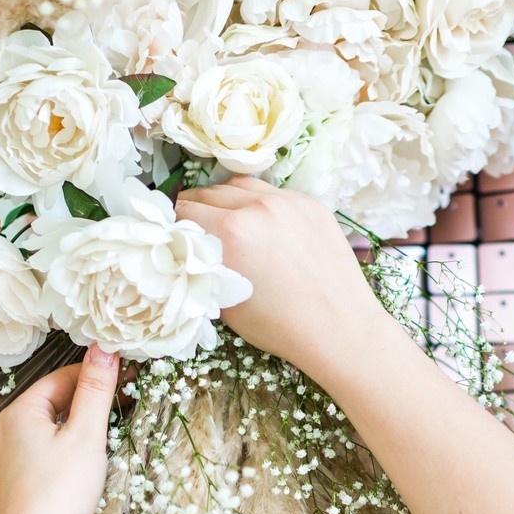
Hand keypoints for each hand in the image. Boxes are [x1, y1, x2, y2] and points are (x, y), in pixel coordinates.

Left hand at [0, 346, 119, 513]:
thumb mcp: (86, 435)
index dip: (94, 374)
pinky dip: (69, 454)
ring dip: (79, 429)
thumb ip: (95, 390)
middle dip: (88, 402)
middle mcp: (7, 434)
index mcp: (19, 413)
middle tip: (124, 403)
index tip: (126, 376)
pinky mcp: (20, 488)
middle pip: (53, 404)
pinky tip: (88, 466)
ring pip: (50, 433)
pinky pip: (46, 458)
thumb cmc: (60, 491)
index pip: (60, 378)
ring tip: (110, 433)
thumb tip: (103, 347)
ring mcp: (10, 463)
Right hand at [175, 176, 387, 380]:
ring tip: (229, 223)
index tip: (178, 236)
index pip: (185, 210)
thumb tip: (186, 248)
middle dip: (198, 211)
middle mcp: (258, 206)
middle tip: (199, 231)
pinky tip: (264, 228)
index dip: (176, 225)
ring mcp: (288, 201)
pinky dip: (261, 205)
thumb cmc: (278, 326)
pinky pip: (274, 193)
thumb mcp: (225, 303)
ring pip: (240, 185)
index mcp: (231, 232)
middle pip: (209, 192)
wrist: (338, 328)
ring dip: (227, 201)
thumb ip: (201, 266)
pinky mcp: (311, 204)